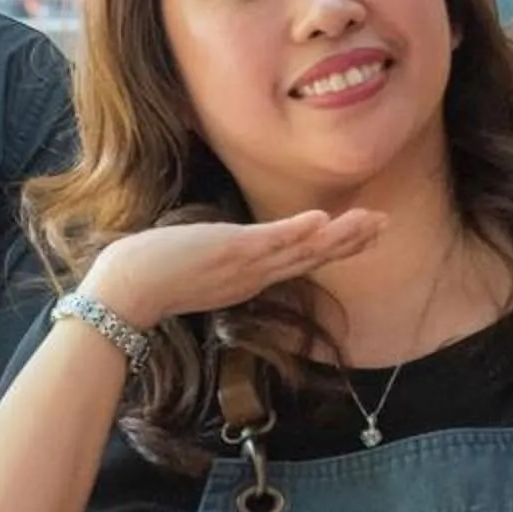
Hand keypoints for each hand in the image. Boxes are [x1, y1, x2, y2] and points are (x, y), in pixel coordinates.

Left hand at [78, 208, 387, 330]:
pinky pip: (270, 241)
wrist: (126, 292)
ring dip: (339, 235)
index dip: (334, 247)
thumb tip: (226, 242)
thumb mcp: (199, 264)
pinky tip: (322, 220)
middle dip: (350, 241)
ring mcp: (244, 266)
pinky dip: (296, 231)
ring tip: (371, 219)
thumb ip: (221, 256)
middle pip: (312, 257)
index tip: (364, 233)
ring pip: (301, 250)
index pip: (300, 260)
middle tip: (385, 224)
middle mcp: (253, 275)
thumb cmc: (153, 275)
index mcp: (249, 277)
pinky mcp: (229, 252)